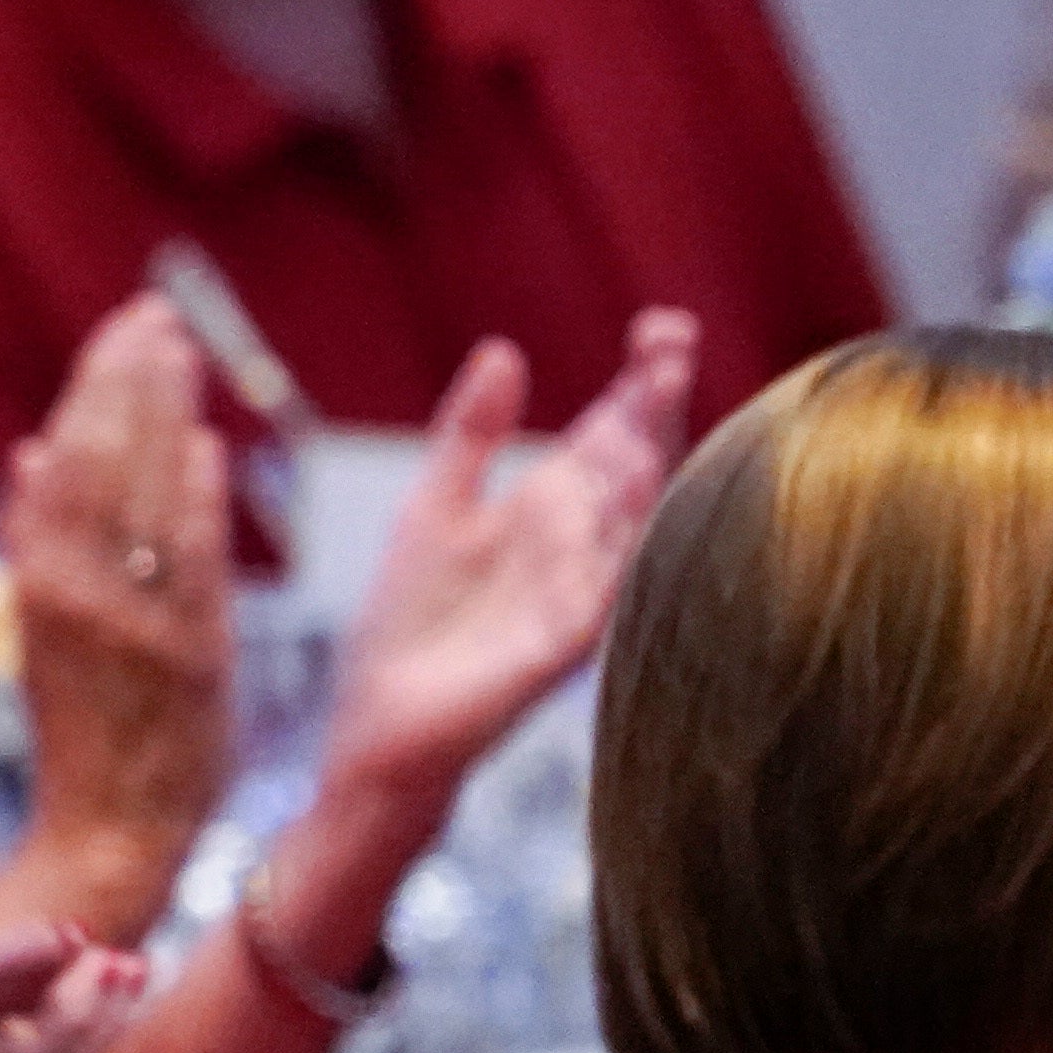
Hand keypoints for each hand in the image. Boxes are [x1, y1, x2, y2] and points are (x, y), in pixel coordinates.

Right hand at [0, 293, 235, 914]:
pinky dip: (194, 507)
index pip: (68, 458)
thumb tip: (30, 450)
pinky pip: (188, 566)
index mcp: (40, 582)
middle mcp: (80, 594)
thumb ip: (40, 542)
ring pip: (142, 500)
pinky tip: (206, 451)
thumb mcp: (45, 632)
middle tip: (153, 312)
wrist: (113, 829)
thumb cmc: (87, 732)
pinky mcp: (187, 654)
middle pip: (102, 463)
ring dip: (161, 420)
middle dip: (128, 381)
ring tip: (180, 350)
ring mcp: (134, 622)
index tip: (125, 327)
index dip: (97, 388)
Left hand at [318, 312, 698, 804]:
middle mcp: (576, 550)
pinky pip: (598, 596)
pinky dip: (613, 555)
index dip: (638, 383)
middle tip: (670, 338)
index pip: (609, 435)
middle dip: (652, 405)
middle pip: (630, 465)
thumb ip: (469, 434)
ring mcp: (573, 599)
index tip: (662, 324)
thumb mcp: (434, 507)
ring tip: (654, 402)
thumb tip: (504, 349)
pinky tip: (626, 512)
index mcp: (549, 513)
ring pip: (626, 522)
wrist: (382, 728)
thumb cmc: (412, 628)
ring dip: (641, 466)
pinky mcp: (554, 652)